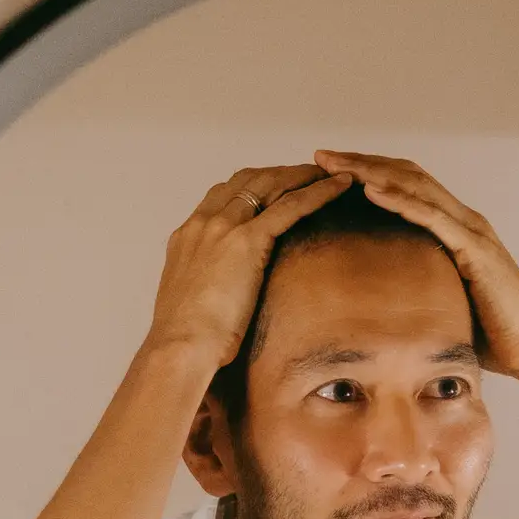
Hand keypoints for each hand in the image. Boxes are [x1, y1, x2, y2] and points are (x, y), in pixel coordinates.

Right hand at [147, 163, 348, 365]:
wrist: (179, 346)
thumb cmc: (185, 337)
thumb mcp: (192, 298)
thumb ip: (207, 281)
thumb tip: (222, 290)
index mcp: (188, 234)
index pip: (225, 193)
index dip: (255, 184)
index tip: (277, 184)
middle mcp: (204, 222)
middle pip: (249, 180)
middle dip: (283, 173)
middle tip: (312, 172)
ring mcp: (224, 227)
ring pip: (271, 185)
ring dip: (303, 175)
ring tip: (332, 173)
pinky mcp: (247, 241)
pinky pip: (290, 206)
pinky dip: (318, 192)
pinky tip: (340, 187)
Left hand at [311, 150, 518, 375]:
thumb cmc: (489, 333)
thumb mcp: (441, 302)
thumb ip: (416, 289)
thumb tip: (373, 303)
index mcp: (455, 228)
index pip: (406, 186)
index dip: (367, 172)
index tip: (327, 170)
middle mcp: (464, 220)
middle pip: (406, 175)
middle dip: (360, 162)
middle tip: (320, 156)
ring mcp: (471, 231)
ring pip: (416, 186)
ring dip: (372, 171)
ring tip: (335, 165)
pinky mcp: (476, 249)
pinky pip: (433, 216)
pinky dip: (401, 200)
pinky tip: (371, 191)